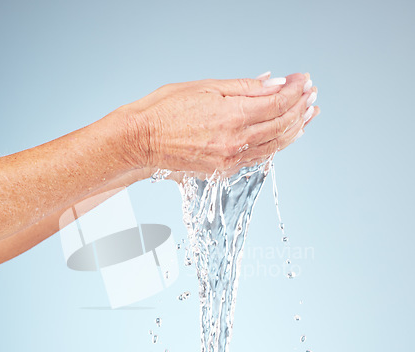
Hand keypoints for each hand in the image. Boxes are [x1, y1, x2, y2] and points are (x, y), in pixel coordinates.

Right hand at [123, 73, 318, 175]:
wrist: (141, 140)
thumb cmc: (165, 110)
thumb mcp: (205, 87)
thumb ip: (244, 88)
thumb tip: (274, 83)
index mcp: (232, 117)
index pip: (278, 103)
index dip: (296, 91)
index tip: (303, 80)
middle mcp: (235, 142)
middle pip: (281, 125)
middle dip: (300, 108)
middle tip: (311, 95)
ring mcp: (229, 159)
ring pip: (274, 145)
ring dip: (294, 129)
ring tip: (307, 115)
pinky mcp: (222, 169)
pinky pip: (258, 158)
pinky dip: (275, 146)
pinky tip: (284, 137)